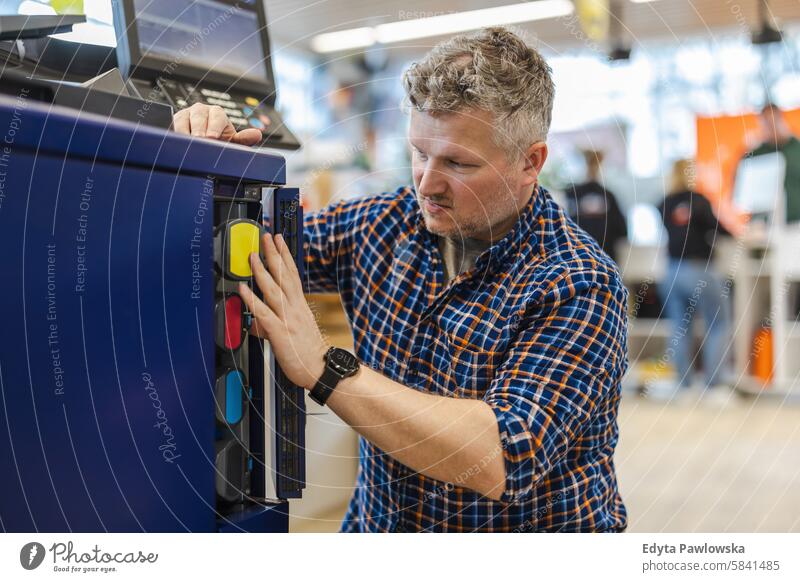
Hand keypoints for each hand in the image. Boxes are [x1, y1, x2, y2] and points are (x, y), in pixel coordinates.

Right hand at [173, 103, 262, 145]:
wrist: (202, 142)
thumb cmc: (217, 140)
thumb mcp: (231, 141)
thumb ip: (243, 139)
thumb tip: (257, 135)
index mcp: (217, 113)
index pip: (217, 116)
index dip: (215, 126)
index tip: (213, 137)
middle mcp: (201, 111)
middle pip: (199, 116)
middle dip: (199, 129)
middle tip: (200, 139)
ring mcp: (187, 114)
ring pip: (184, 119)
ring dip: (185, 130)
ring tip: (188, 141)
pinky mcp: (175, 120)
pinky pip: (172, 124)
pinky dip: (174, 132)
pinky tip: (177, 140)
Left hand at [239, 233, 328, 389]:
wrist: (321, 369)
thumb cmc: (308, 353)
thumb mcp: (294, 332)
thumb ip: (273, 324)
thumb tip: (258, 323)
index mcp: (299, 305)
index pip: (292, 274)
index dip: (285, 255)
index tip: (280, 240)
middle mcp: (295, 308)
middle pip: (284, 275)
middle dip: (274, 254)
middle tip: (267, 236)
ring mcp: (288, 318)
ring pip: (273, 290)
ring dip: (262, 271)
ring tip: (253, 256)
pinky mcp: (281, 332)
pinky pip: (264, 313)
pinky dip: (252, 300)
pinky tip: (243, 289)